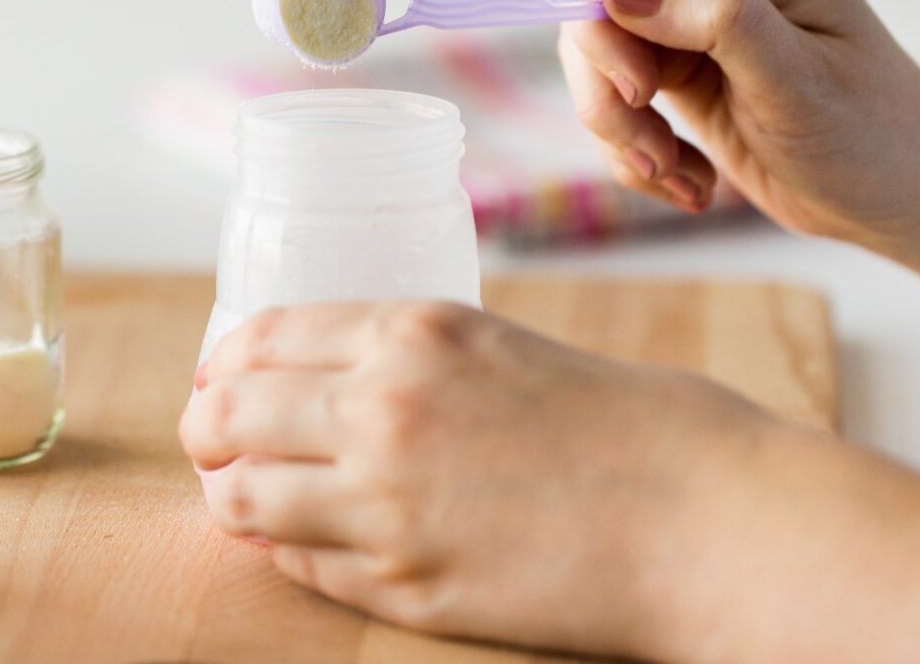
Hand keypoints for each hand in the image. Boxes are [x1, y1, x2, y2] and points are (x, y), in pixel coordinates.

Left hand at [180, 300, 919, 663]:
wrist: (712, 521)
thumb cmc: (641, 429)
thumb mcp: (512, 350)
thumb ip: (421, 361)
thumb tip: (348, 383)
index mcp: (414, 332)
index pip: (260, 338)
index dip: (222, 362)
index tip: (217, 378)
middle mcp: (381, 408)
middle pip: (225, 414)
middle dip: (206, 428)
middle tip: (212, 443)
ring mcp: (384, 504)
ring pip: (241, 500)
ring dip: (231, 497)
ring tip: (243, 498)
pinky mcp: (404, 586)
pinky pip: (300, 568)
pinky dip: (286, 554)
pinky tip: (302, 545)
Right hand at [558, 0, 919, 244]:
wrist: (896, 189)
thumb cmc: (869, 132)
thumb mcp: (795, 80)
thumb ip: (715, 17)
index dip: (600, 11)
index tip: (637, 91)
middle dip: (609, 86)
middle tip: (656, 152)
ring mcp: (689, 0)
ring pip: (591, 52)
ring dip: (621, 127)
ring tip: (677, 174)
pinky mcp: (674, 51)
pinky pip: (609, 90)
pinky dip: (635, 146)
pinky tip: (688, 176)